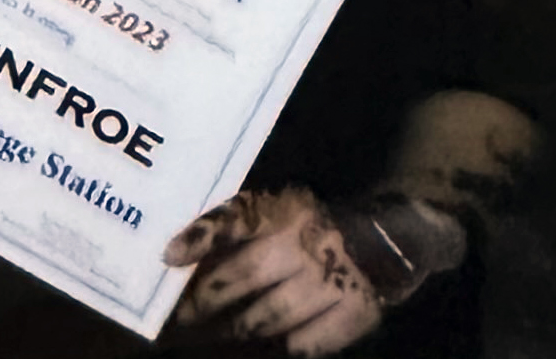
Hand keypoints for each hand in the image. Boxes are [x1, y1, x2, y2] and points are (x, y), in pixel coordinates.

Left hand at [165, 186, 381, 354]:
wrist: (386, 239)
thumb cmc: (313, 226)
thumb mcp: (282, 210)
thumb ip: (242, 226)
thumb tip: (183, 254)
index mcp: (286, 210)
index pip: (237, 218)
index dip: (202, 236)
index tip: (169, 256)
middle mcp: (306, 243)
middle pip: (247, 274)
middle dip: (207, 300)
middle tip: (179, 315)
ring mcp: (331, 280)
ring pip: (270, 316)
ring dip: (234, 329)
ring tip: (209, 335)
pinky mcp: (354, 314)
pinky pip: (306, 345)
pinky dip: (280, 349)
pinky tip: (262, 348)